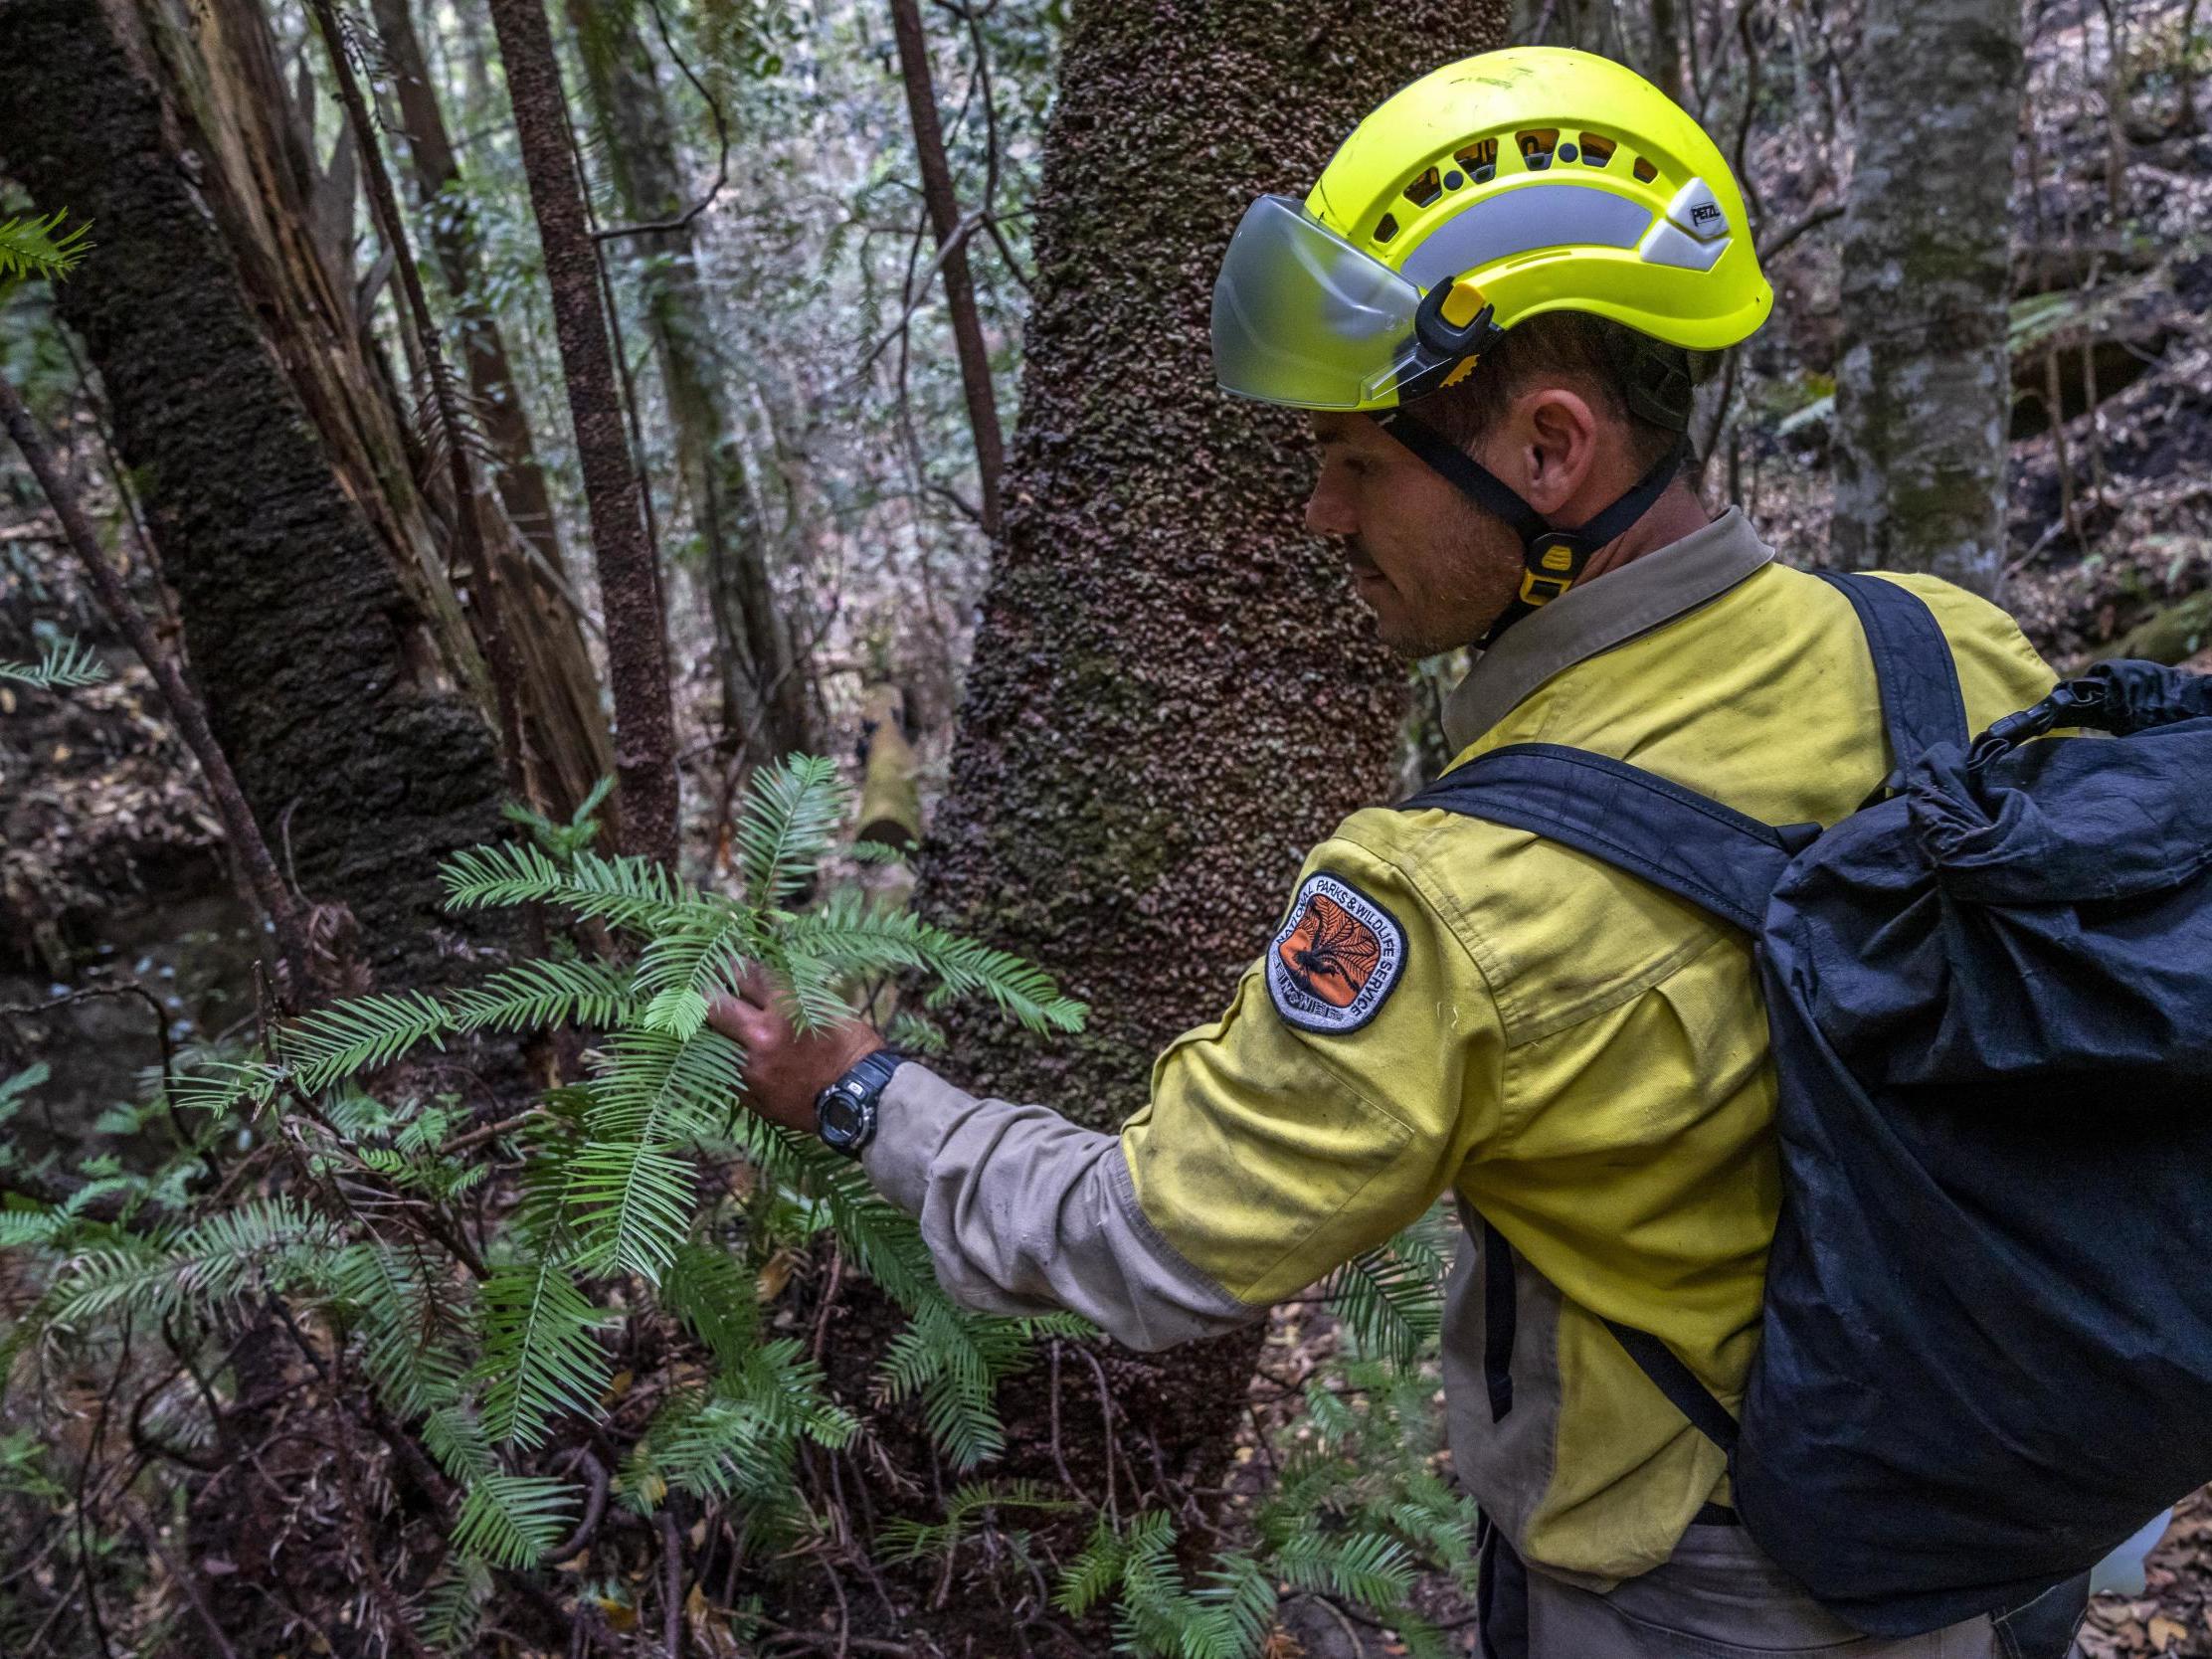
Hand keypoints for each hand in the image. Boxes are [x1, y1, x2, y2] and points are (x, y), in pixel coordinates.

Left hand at [706, 966, 883, 1134]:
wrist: (861, 1099)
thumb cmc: (851, 1048)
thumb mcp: (826, 1007)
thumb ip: (790, 994)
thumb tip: (761, 980)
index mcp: (786, 1007)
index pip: (743, 975)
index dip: (727, 964)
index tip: (719, 962)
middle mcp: (762, 1035)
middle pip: (713, 1005)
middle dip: (704, 993)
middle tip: (701, 988)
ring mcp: (751, 1068)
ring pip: (711, 1040)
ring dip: (713, 1030)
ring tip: (713, 1023)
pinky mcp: (748, 1094)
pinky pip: (724, 1071)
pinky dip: (726, 1061)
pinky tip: (732, 1055)